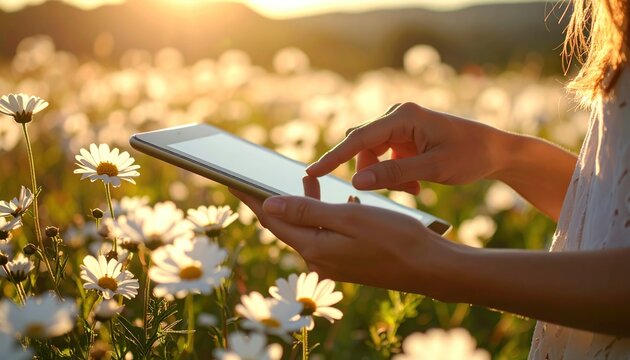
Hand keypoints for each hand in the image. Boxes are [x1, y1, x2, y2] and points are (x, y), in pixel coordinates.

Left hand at [231, 188, 455, 294]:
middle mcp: (319, 260)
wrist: (430, 268)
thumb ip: (307, 211)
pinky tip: (343, 200)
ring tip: (308, 178)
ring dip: (307, 204)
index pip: (272, 219)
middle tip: (264, 175)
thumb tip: (268, 204)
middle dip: (278, 198)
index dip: (251, 198)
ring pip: (310, 228)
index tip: (232, 181)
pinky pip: (328, 235)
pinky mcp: (348, 262)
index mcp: (314, 248)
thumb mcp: (348, 217)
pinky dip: (328, 215)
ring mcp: (334, 264)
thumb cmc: (394, 237)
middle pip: (288, 225)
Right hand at [306, 102, 504, 193]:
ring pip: (373, 155)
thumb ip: (393, 175)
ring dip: (385, 177)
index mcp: (403, 117)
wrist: (497, 152)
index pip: (358, 138)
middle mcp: (398, 116)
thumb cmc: (470, 155)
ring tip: (412, 190)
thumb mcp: (433, 169)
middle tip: (386, 193)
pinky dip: (395, 175)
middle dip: (370, 172)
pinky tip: (415, 186)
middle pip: (363, 147)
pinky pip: (386, 158)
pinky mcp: (405, 138)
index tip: (312, 173)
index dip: (333, 157)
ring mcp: (401, 127)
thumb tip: (355, 182)